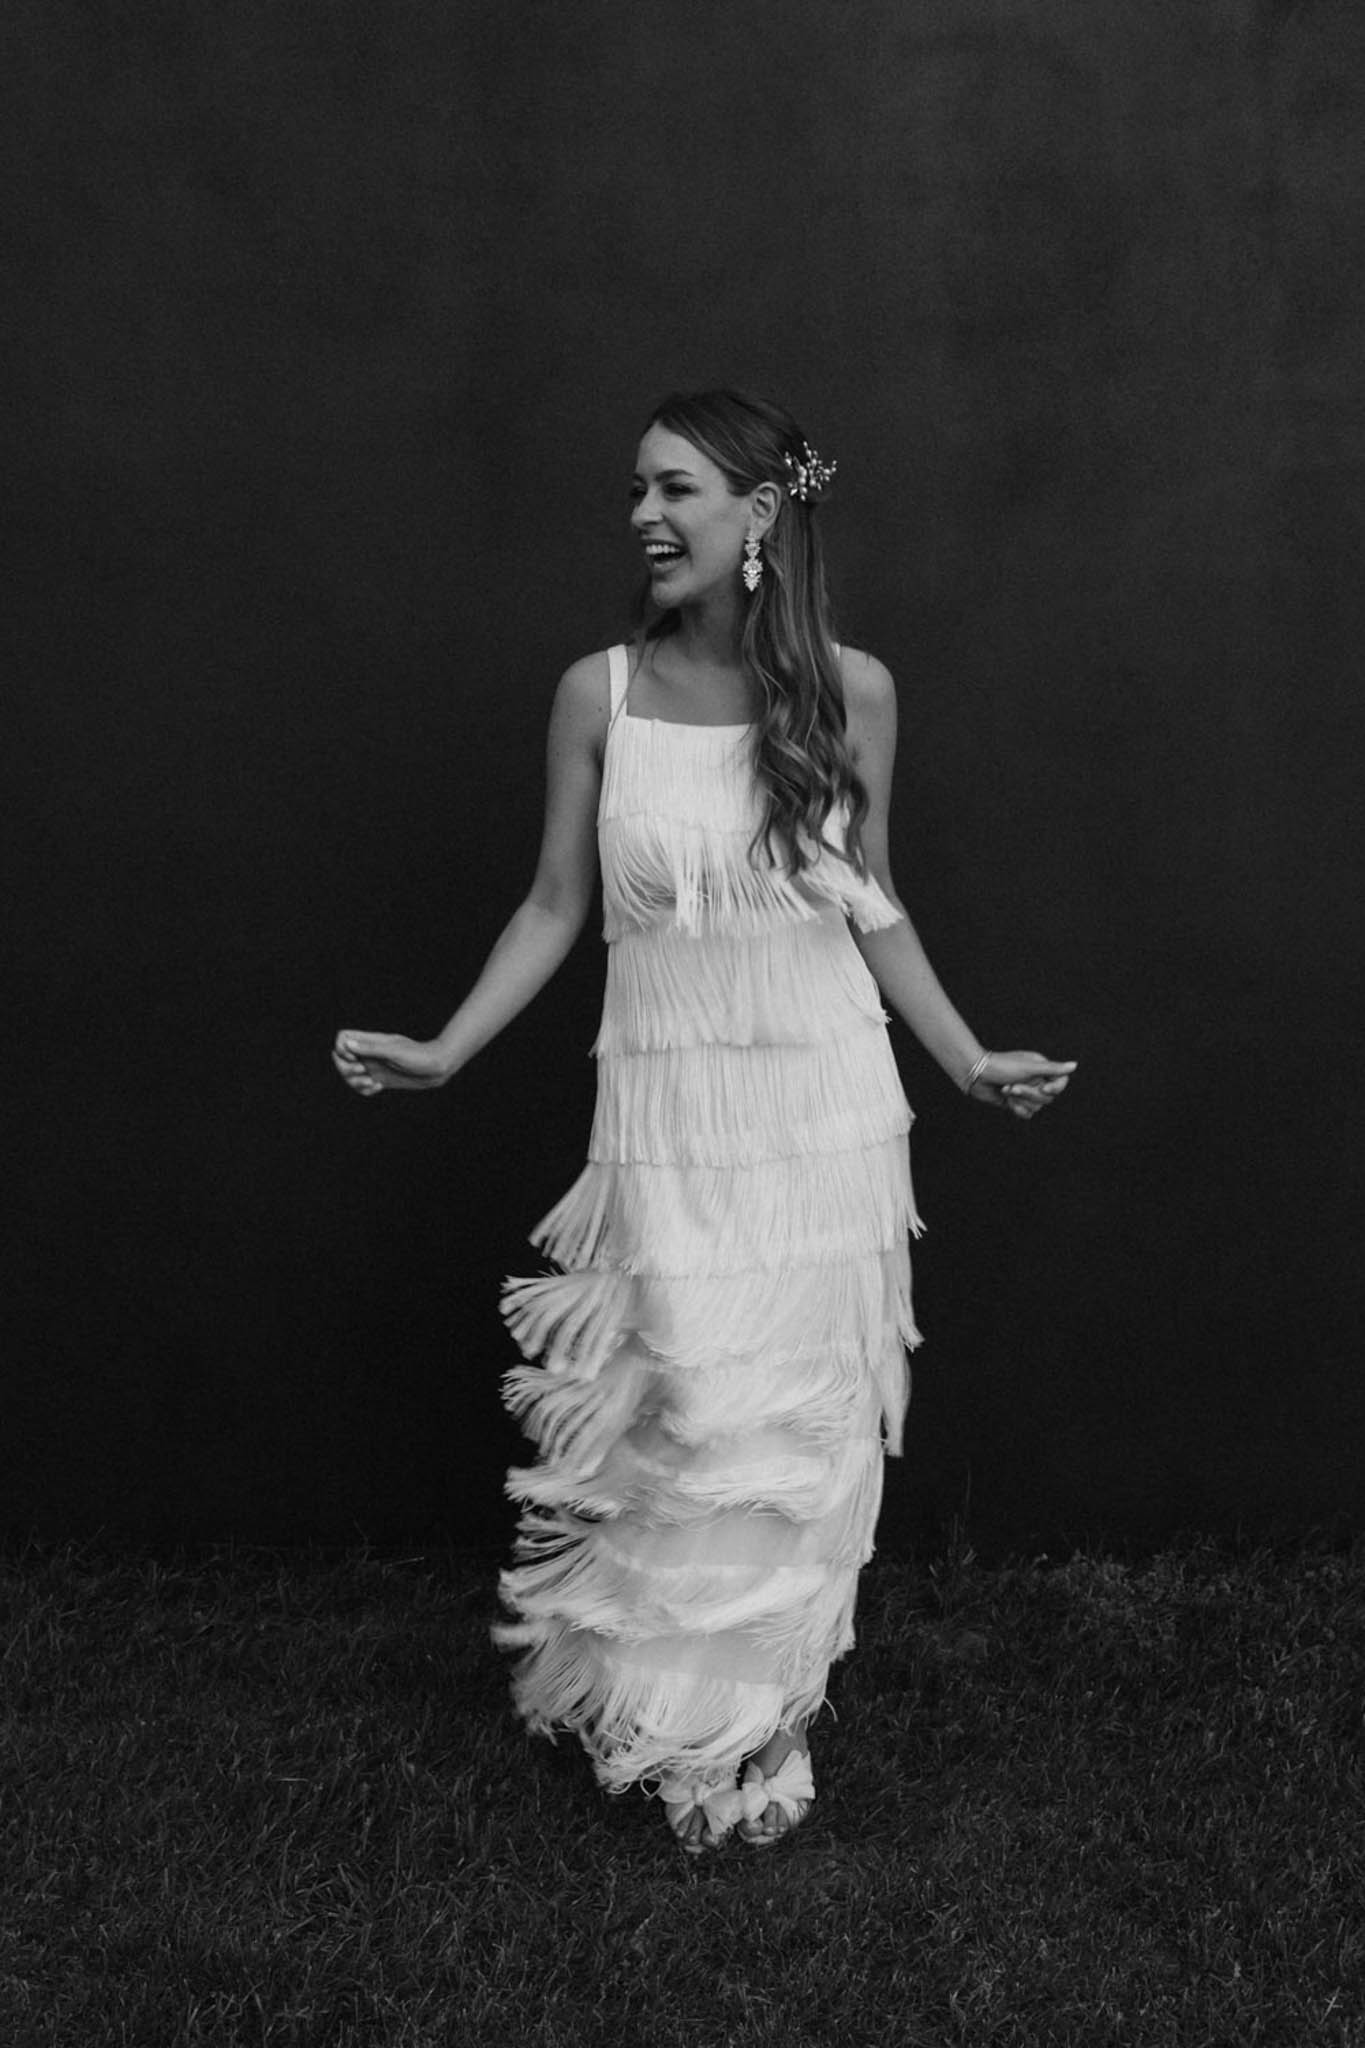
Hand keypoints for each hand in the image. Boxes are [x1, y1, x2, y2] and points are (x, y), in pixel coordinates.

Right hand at [332, 1031, 450, 1095]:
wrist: (437, 1067)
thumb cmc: (419, 1056)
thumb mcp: (394, 1052)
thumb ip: (370, 1049)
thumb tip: (347, 1044)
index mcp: (371, 1041)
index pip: (343, 1038)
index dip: (341, 1049)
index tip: (353, 1057)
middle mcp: (370, 1053)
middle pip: (342, 1059)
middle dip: (346, 1069)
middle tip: (363, 1071)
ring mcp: (375, 1066)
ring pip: (350, 1075)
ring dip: (354, 1082)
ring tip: (371, 1083)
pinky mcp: (381, 1079)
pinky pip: (363, 1086)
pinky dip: (365, 1090)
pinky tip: (378, 1087)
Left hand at [968, 1051, 1075, 1120]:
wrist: (976, 1074)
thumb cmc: (1001, 1066)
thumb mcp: (1029, 1067)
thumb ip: (1053, 1069)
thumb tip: (1075, 1065)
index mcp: (1042, 1068)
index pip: (1062, 1082)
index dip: (1055, 1088)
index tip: (1044, 1088)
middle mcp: (1036, 1080)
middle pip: (1047, 1098)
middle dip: (1028, 1094)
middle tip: (1012, 1086)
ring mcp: (1026, 1092)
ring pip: (1037, 1107)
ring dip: (1020, 1101)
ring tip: (1006, 1090)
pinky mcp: (1016, 1102)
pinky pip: (1027, 1114)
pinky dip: (1016, 1109)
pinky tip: (1005, 1100)